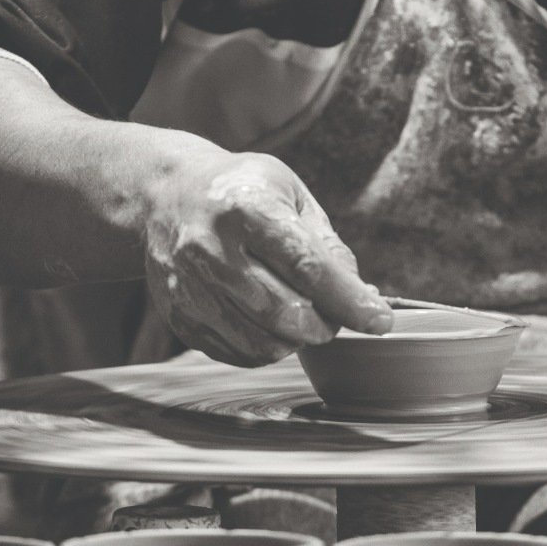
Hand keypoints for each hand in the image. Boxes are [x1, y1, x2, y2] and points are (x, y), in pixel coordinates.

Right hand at [143, 146, 391, 365]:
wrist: (166, 194)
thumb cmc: (242, 192)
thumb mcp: (290, 194)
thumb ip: (326, 244)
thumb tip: (360, 297)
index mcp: (245, 207)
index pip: (307, 267)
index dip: (348, 300)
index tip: (380, 320)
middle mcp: (209, 248)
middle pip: (285, 313)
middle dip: (324, 324)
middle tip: (333, 314)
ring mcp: (188, 286)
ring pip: (262, 343)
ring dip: (297, 340)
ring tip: (303, 316)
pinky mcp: (178, 316)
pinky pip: (237, 354)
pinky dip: (267, 348)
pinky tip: (271, 323)